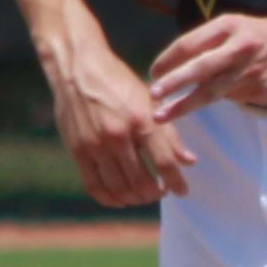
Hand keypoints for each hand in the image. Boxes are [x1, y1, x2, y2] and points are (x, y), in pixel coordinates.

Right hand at [46, 42, 193, 206]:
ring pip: (119, 188)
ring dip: (135, 199)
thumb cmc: (118, 82)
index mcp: (142, 120)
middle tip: (160, 191)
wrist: (78, 67)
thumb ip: (169, 134)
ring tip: (142, 195)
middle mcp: (119, 136)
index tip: (183, 192)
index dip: (177, 183)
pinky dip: (109, 199)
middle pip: (142, 182)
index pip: (165, 163)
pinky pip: (94, 186)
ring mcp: (95, 145)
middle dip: (155, 193)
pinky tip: (120, 199)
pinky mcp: (77, 151)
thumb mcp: (149, 101)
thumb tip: (189, 161)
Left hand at [144, 10, 266, 120]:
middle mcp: (237, 48)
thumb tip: (179, 65)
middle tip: (152, 93)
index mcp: (228, 27)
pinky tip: (211, 102)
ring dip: (183, 105)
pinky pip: (231, 98)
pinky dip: (218, 100)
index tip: (153, 72)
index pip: (189, 43)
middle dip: (173, 82)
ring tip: (162, 115)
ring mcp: (248, 72)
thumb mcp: (236, 27)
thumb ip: (210, 43)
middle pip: (199, 67)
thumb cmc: (263, 36)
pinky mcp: (257, 91)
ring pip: (211, 91)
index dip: (168, 59)